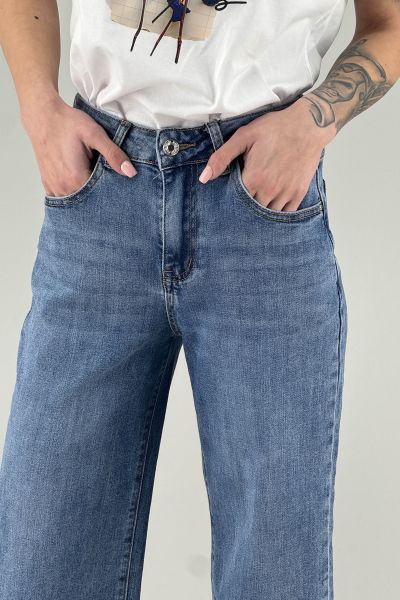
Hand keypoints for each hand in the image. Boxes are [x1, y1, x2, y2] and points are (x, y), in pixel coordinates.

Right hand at [21, 94, 135, 196]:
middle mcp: (63, 187)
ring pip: (76, 202)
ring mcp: (54, 187)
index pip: (101, 197)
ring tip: (93, 180)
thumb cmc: (68, 123)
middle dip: (99, 196)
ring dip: (86, 196)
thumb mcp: (95, 134)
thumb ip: (113, 154)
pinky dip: (74, 194)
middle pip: (89, 202)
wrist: (42, 116)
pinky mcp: (48, 184)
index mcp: (76, 178)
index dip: (111, 192)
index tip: (116, 184)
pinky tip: (80, 183)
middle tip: (106, 181)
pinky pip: (64, 198)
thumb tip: (130, 173)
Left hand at [199, 97, 335, 211]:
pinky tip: (273, 205)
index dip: (233, 199)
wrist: (308, 124)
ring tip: (259, 201)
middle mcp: (269, 190)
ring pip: (269, 214)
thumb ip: (222, 158)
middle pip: (252, 210)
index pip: (236, 201)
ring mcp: (285, 193)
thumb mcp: (243, 137)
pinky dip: (279, 212)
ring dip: (262, 210)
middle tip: (245, 199)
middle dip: (246, 207)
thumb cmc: (275, 128)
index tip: (232, 195)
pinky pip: (286, 213)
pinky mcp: (299, 193)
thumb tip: (203, 178)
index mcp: (253, 179)